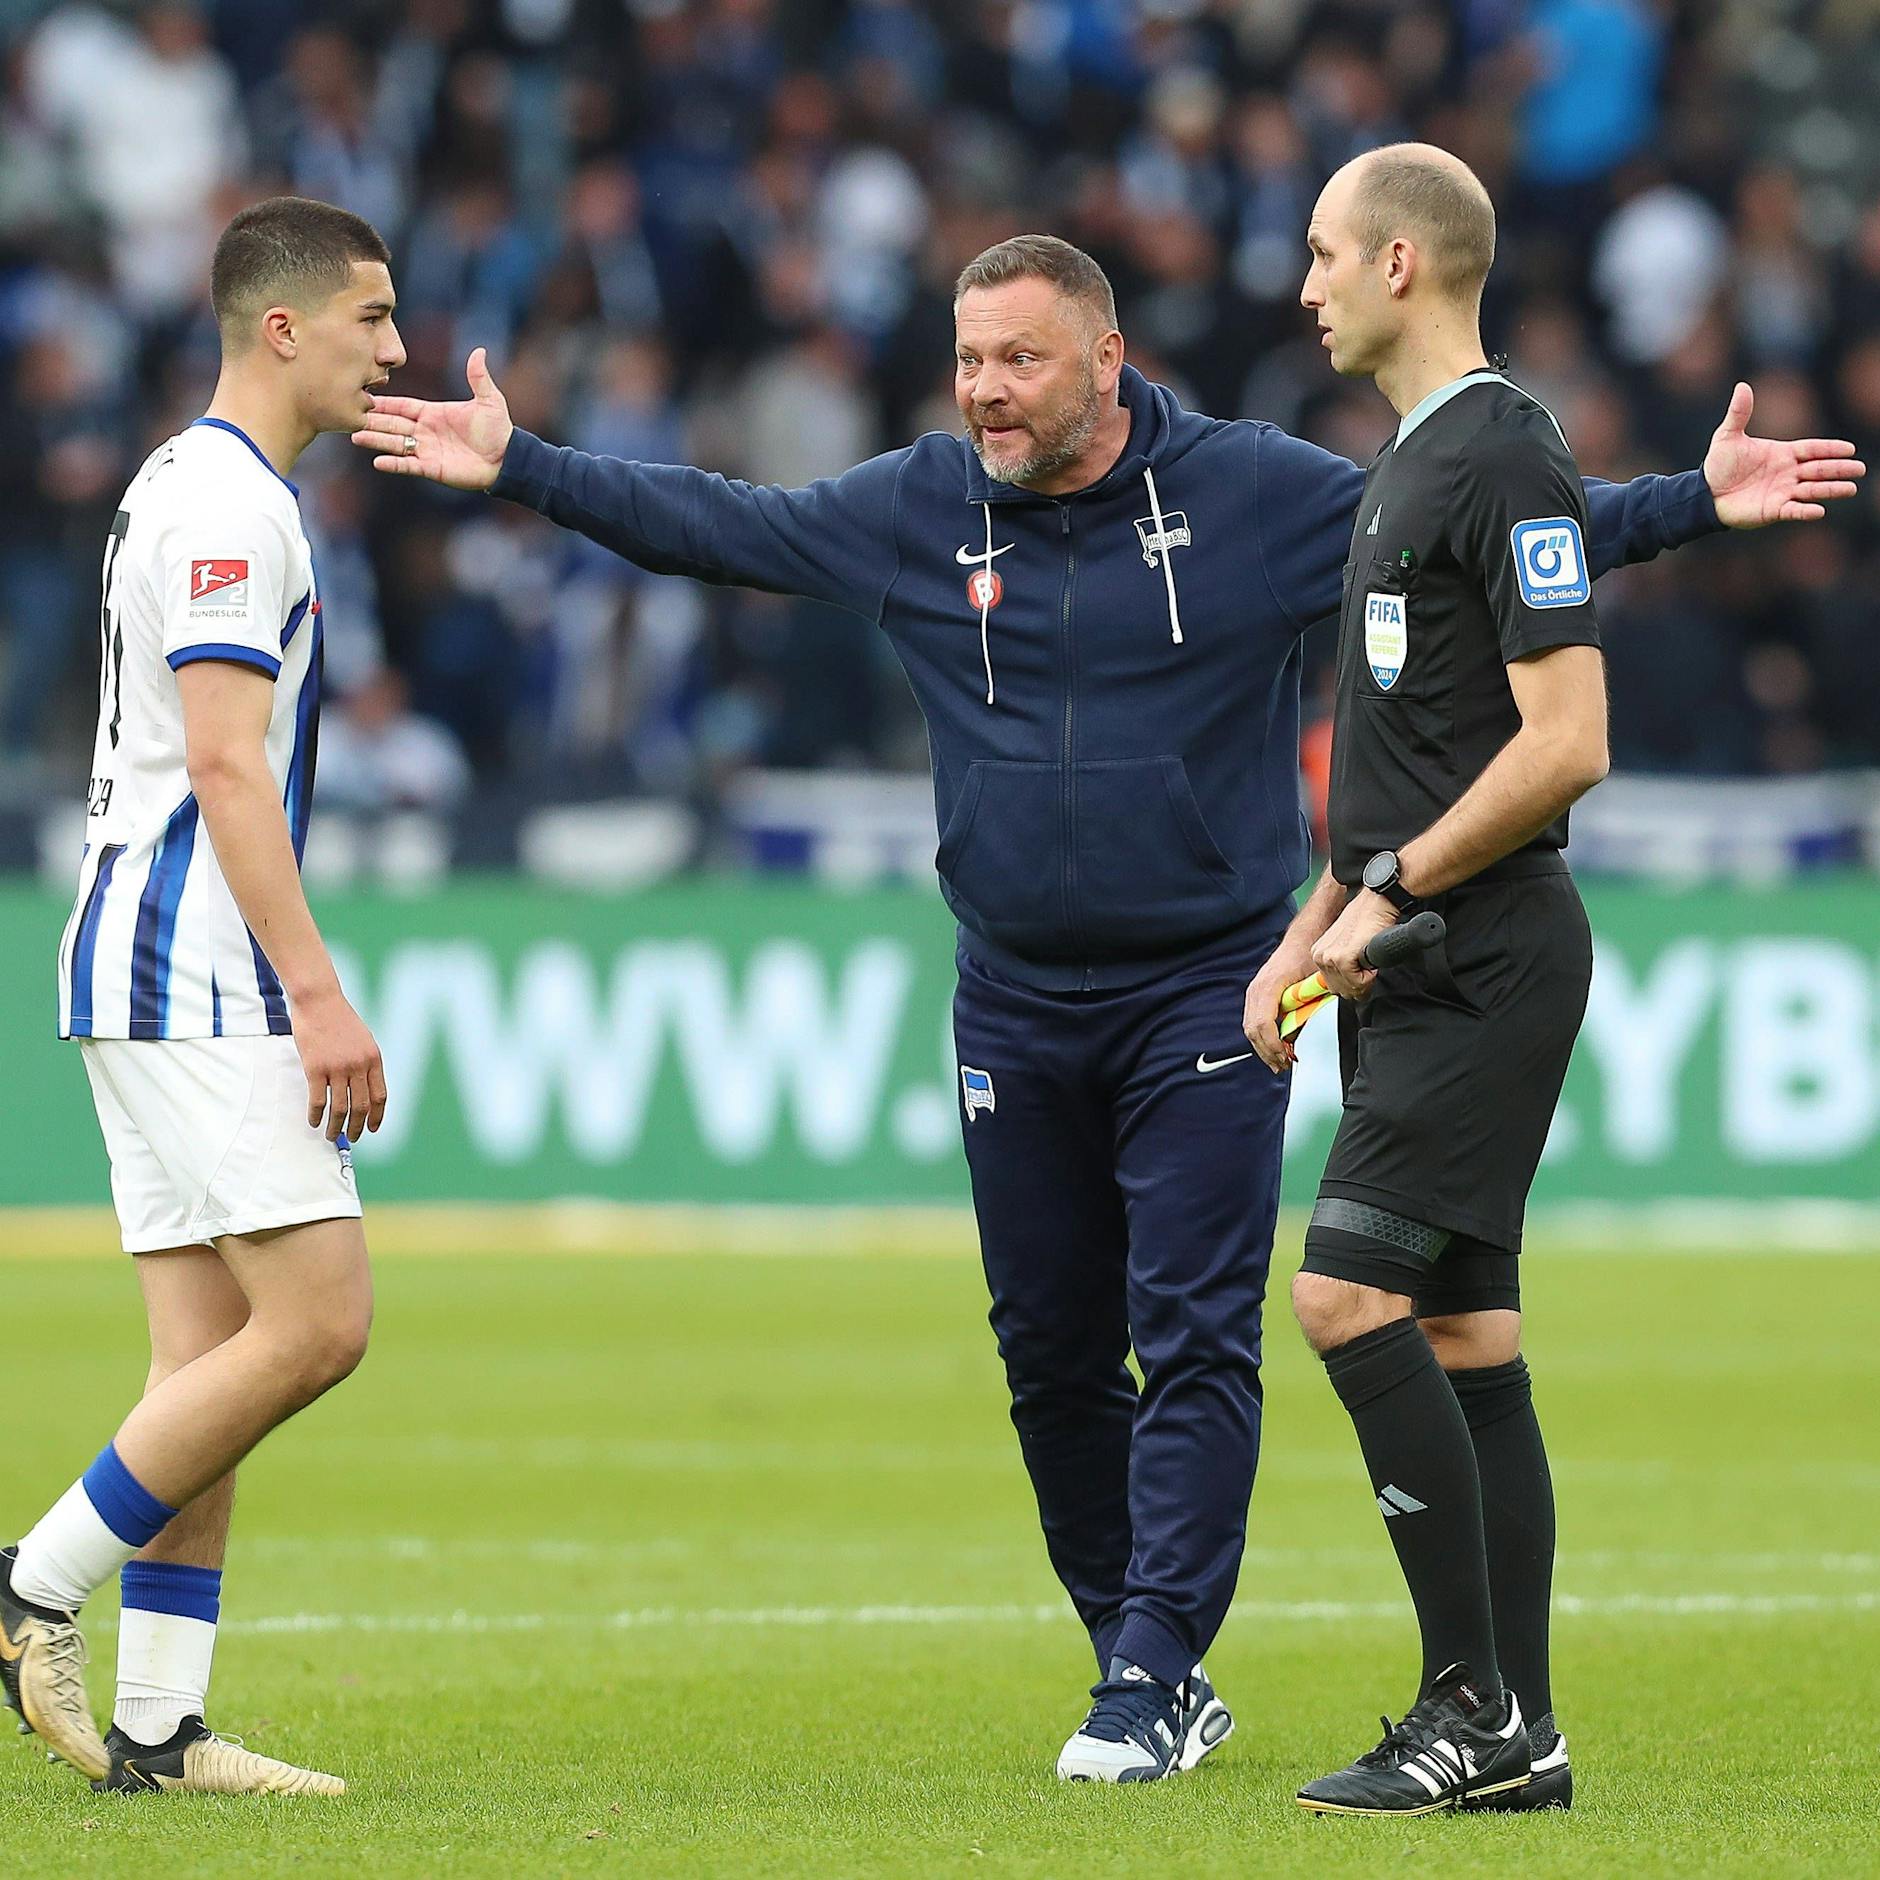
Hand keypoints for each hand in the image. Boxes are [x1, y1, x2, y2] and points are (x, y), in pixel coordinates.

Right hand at [294, 986, 387, 1141]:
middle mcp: (359, 1065)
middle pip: (361, 1106)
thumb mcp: (363, 1039)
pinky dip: (316, 1115)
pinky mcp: (315, 1068)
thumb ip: (366, 1062)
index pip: (380, 1096)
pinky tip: (313, 1122)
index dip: (377, 1116)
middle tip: (351, 1138)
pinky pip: (318, 1100)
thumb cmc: (339, 1018)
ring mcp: (337, 1067)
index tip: (372, 1129)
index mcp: (374, 1059)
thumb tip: (364, 1087)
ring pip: (340, 1107)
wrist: (319, 1000)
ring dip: (336, 1126)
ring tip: (331, 1136)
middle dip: (357, 1126)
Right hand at [351, 347, 513, 490]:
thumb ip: (478, 378)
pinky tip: (378, 461)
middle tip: (348, 413)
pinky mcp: (432, 468)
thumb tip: (479, 350)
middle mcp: (425, 431)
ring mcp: (427, 450)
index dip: (385, 402)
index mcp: (433, 413)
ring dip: (376, 440)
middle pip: (393, 424)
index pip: (403, 406)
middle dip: (372, 420)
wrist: (508, 460)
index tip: (364, 395)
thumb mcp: (488, 400)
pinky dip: (394, 464)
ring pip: (395, 444)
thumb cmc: (499, 430)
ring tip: (354, 436)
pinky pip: (409, 466)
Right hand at [1243, 930, 1320, 1072]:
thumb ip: (1304, 1010)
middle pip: (1252, 1030)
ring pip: (1250, 1028)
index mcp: (1268, 987)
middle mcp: (1256, 990)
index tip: (1285, 1057)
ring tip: (1279, 1061)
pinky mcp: (1257, 996)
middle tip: (1283, 1065)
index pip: (1262, 1023)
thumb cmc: (1307, 958)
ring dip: (1264, 1048)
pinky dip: (1263, 1038)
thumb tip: (1295, 1035)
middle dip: (1267, 1051)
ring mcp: (1254, 993)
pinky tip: (1276, 1047)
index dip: (1272, 1044)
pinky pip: (1254, 1022)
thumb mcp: (1312, 986)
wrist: (1302, 940)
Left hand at [1311, 889, 1398, 1001]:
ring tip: (1369, 960)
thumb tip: (1349, 988)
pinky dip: (1370, 975)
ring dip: (1366, 979)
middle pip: (1340, 990)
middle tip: (1369, 970)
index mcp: (1319, 954)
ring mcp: (1329, 958)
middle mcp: (1320, 956)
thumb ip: (1342, 966)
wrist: (1375, 905)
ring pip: (1350, 988)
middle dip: (1358, 986)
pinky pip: (1359, 982)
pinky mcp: (1342, 958)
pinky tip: (1370, 958)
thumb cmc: (1366, 922)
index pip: (1333, 986)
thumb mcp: (1347, 945)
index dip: (1351, 985)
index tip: (1362, 976)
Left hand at [1703, 381, 1864, 527]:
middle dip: (1838, 469)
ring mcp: (1781, 492)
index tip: (1849, 449)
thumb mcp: (1728, 436)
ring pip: (1812, 490)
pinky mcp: (1772, 510)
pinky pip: (1793, 511)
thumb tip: (1742, 386)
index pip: (1812, 449)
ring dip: (1830, 489)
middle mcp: (1786, 473)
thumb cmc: (1718, 466)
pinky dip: (1806, 511)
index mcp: (1782, 454)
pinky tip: (1820, 511)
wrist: (1704, 494)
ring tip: (1851, 489)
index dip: (1830, 449)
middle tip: (1860, 469)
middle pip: (1818, 469)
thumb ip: (1739, 414)